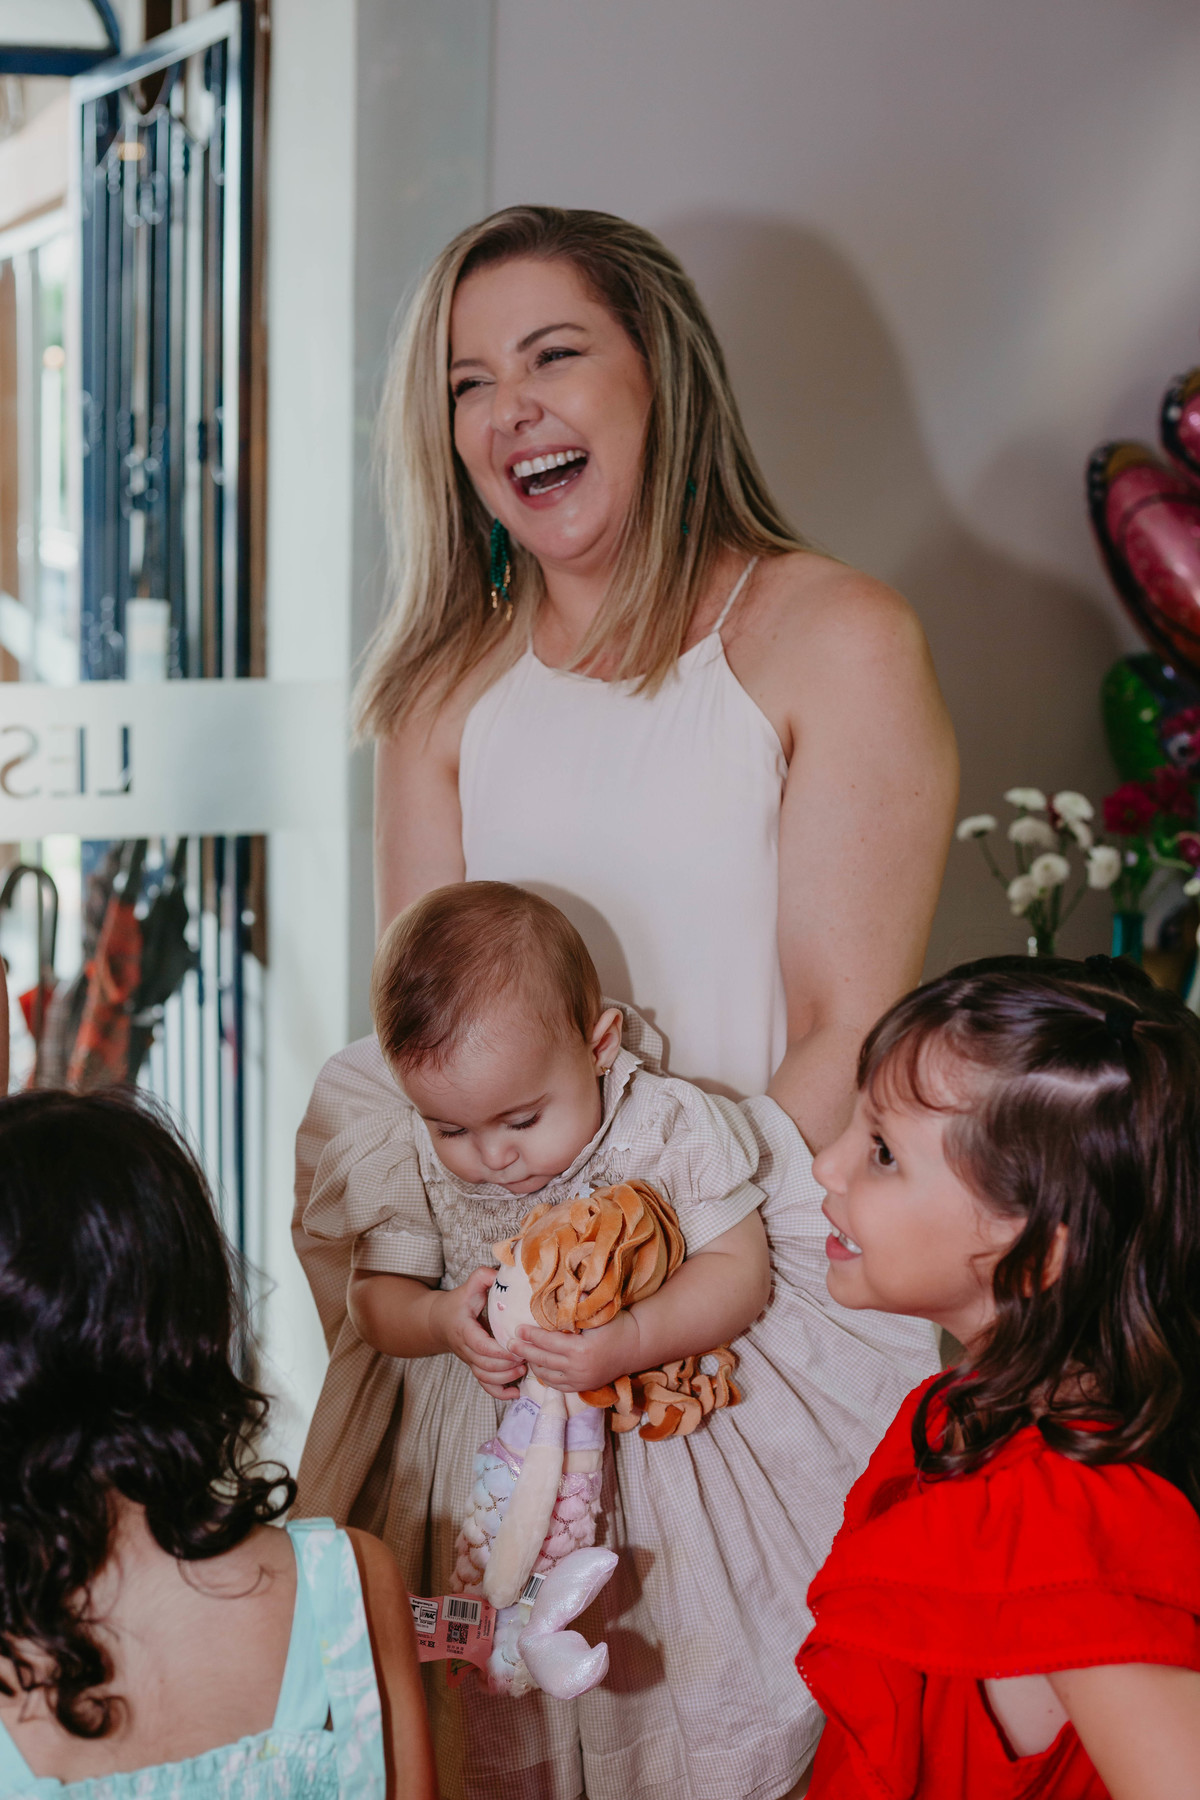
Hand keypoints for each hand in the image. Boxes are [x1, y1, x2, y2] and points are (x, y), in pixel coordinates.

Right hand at [432, 1268, 526, 1399]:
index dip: (499, 1351)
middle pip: (484, 1364)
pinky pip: (485, 1385)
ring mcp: (470, 1360)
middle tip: (527, 1355)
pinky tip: (516, 1392)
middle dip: (507, 1364)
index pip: (480, 1346)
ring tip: (523, 1369)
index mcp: (465, 1329)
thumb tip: (501, 1272)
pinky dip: (500, 1393)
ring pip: (485, 1377)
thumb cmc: (458, 1303)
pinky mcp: (475, 1367)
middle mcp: (466, 1348)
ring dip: (505, 1377)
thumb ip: (483, 1277)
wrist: (438, 1320)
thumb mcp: (469, 1286)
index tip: (516, 1347)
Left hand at [516, 1311, 641, 1394]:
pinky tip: (537, 1366)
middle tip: (509, 1343)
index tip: (517, 1328)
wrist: (636, 1346)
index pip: (547, 1342)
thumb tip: (558, 1291)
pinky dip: (545, 1375)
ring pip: (547, 1375)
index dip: (530, 1335)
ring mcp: (580, 1381)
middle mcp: (578, 1369)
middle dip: (524, 1350)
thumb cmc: (616, 1324)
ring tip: (521, 1353)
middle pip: (542, 1360)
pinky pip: (557, 1385)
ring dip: (532, 1364)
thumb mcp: (597, 1312)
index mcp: (580, 1350)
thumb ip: (576, 1305)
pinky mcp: (582, 1387)